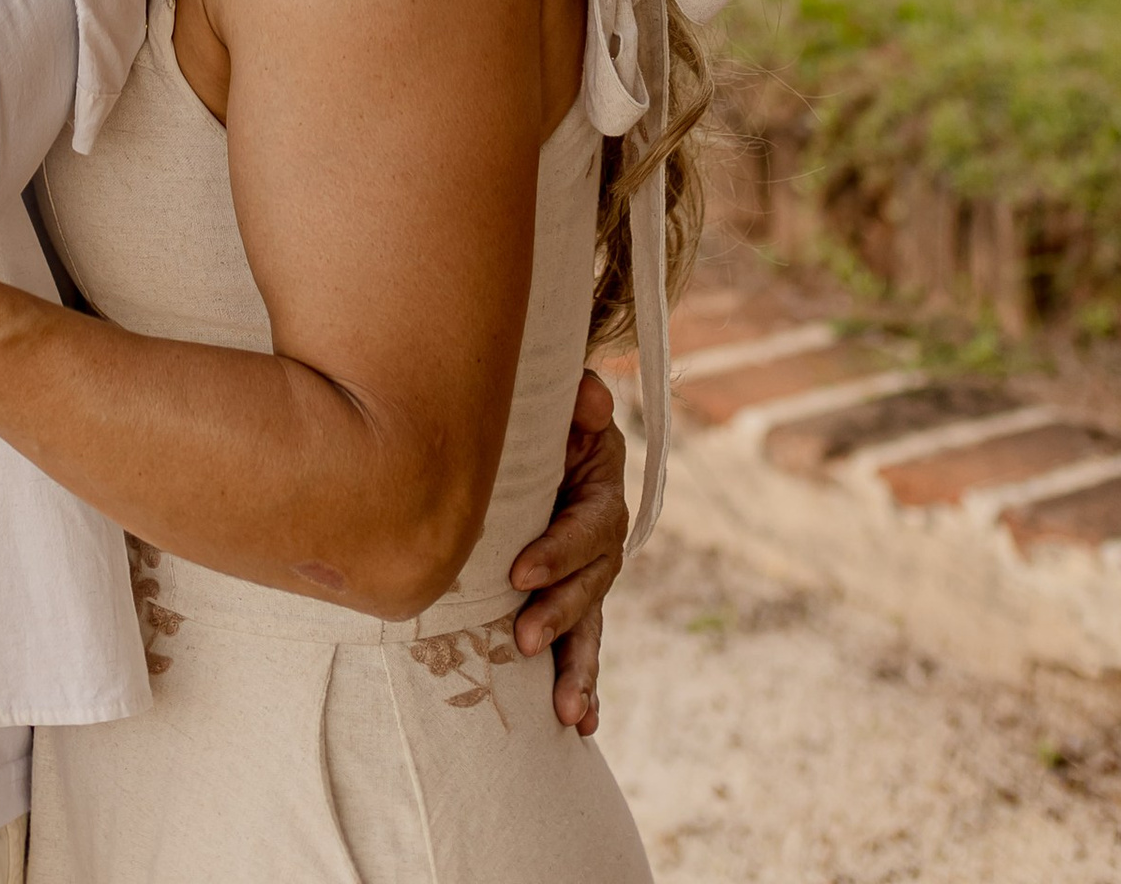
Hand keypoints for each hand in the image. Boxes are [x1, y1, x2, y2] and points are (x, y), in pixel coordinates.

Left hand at [508, 368, 626, 734]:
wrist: (533, 444)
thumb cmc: (540, 423)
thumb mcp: (558, 407)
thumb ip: (576, 403)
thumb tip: (590, 393)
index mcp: (601, 492)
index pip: (587, 528)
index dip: (559, 552)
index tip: (519, 573)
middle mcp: (601, 543)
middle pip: (591, 586)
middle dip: (559, 616)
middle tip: (521, 638)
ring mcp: (588, 579)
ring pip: (590, 628)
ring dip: (579, 670)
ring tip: (568, 711)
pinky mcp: (570, 606)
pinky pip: (582, 649)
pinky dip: (586, 687)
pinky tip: (583, 726)